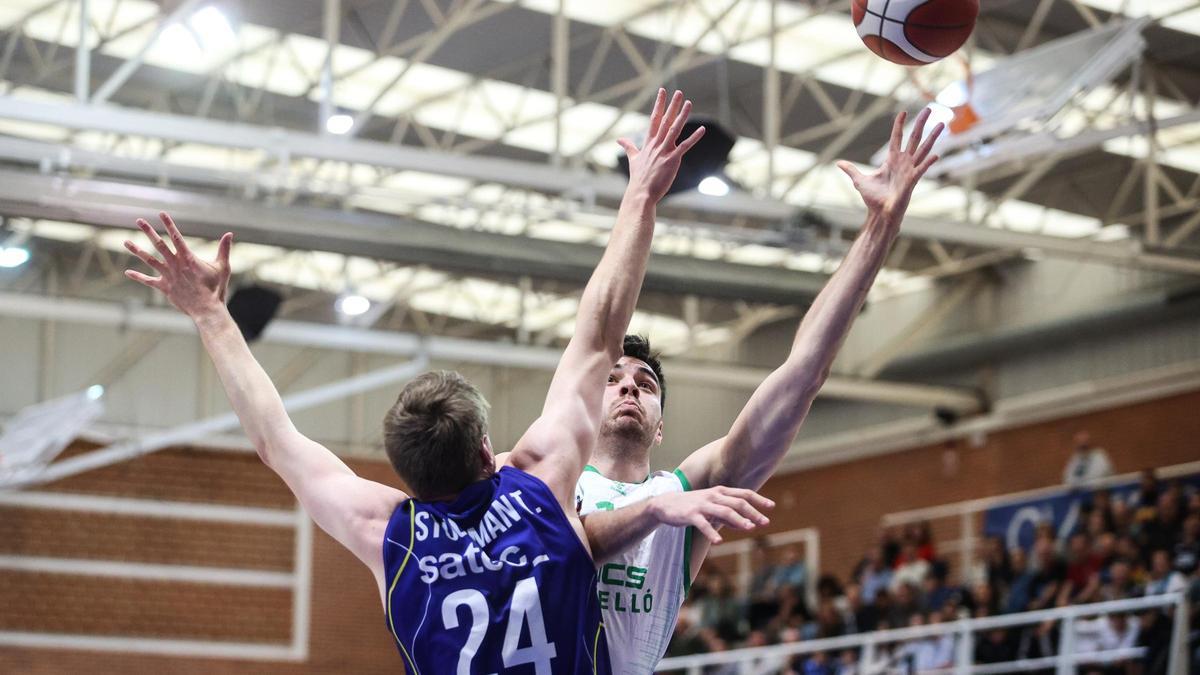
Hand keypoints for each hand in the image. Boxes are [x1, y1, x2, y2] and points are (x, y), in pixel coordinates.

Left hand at [123, 212, 233, 318]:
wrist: (206, 309)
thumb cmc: (216, 288)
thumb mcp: (223, 267)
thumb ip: (224, 249)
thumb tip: (229, 234)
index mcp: (188, 258)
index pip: (176, 237)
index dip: (169, 224)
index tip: (161, 213)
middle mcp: (175, 265)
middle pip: (159, 245)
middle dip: (148, 231)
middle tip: (139, 220)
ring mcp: (168, 276)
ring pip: (149, 260)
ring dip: (137, 250)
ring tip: (126, 242)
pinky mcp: (164, 288)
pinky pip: (148, 281)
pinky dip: (138, 277)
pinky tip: (127, 272)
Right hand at [618, 88, 706, 202]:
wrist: (640, 193)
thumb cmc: (638, 178)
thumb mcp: (633, 159)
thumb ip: (628, 147)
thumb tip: (619, 139)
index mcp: (649, 143)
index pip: (654, 119)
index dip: (659, 105)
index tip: (663, 91)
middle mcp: (656, 144)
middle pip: (665, 121)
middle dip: (672, 106)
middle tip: (679, 92)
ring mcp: (664, 152)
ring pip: (674, 129)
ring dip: (682, 116)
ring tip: (689, 103)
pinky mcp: (672, 160)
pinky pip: (684, 146)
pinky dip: (694, 138)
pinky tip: (702, 130)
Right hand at [648, 486, 773, 544]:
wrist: (665, 504)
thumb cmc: (692, 506)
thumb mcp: (712, 508)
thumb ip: (728, 514)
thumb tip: (746, 523)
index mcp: (720, 492)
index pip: (744, 494)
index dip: (758, 500)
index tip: (772, 507)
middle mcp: (713, 496)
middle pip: (737, 502)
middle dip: (753, 512)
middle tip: (765, 522)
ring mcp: (702, 505)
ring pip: (723, 511)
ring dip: (737, 520)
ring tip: (749, 529)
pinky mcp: (691, 515)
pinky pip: (703, 524)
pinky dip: (711, 532)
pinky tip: (719, 541)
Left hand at [837, 107, 943, 221]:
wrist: (879, 214)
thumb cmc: (873, 199)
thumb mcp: (859, 181)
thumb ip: (851, 170)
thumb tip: (839, 163)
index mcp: (892, 160)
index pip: (897, 137)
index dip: (899, 125)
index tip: (903, 112)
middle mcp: (904, 162)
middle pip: (914, 138)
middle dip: (921, 123)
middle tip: (929, 108)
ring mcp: (910, 170)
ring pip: (923, 150)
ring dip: (933, 137)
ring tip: (942, 124)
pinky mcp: (912, 182)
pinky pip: (921, 170)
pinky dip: (928, 163)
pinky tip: (936, 155)